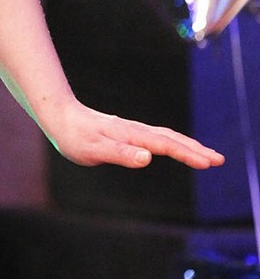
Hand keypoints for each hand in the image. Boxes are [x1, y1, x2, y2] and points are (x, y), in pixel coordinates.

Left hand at [49, 101, 224, 170]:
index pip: (165, 146)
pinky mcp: (125, 133)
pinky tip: (173, 147)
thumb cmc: (73, 136)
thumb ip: (120, 153)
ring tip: (205, 155)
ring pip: (165, 137)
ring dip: (186, 145)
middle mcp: (134, 131)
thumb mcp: (93, 149)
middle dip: (195, 149)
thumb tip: (148, 157)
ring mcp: (131, 130)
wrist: (58, 115)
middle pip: (171, 139)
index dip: (188, 154)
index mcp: (130, 135)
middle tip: (219, 159)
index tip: (209, 162)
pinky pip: (156, 137)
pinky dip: (172, 142)